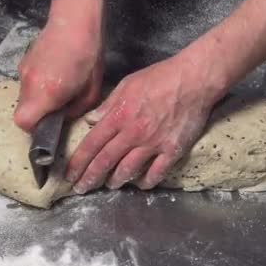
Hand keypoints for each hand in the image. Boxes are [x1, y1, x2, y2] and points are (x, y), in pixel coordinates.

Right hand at [14, 13, 103, 130]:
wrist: (74, 22)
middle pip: (22, 111)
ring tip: (59, 89)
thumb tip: (63, 117)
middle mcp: (29, 84)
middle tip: (57, 108)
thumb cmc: (88, 57)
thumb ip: (74, 111)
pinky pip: (27, 83)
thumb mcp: (90, 92)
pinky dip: (37, 86)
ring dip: (38, 99)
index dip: (35, 128)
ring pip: (24, 97)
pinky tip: (55, 76)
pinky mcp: (23, 62)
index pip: (23, 122)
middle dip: (38, 114)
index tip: (50, 124)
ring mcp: (23, 72)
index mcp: (46, 93)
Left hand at [67, 54, 226, 192]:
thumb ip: (108, 105)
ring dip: (116, 181)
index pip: (92, 144)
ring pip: (128, 170)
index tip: (70, 174)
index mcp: (119, 116)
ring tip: (110, 185)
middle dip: (90, 178)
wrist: (194, 80)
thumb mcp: (128, 84)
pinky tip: (141, 184)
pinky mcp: (172, 150)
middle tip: (82, 188)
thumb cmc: (161, 77)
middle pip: (106, 161)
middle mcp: (133, 133)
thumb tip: (91, 121)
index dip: (78, 162)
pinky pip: (156, 172)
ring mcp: (153, 144)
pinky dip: (146, 181)